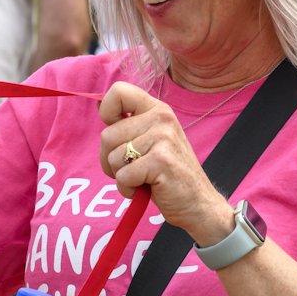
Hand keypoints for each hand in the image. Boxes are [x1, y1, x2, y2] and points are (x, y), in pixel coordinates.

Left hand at [97, 81, 231, 243]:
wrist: (198, 204)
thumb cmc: (166, 174)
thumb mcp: (150, 141)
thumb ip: (129, 125)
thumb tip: (98, 106)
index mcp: (157, 109)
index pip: (118, 91)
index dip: (107, 113)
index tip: (118, 135)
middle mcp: (161, 118)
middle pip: (107, 135)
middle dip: (110, 160)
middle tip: (132, 169)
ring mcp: (163, 138)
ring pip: (113, 157)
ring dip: (120, 176)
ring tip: (142, 178)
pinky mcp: (161, 161)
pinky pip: (123, 176)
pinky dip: (128, 189)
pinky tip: (145, 188)